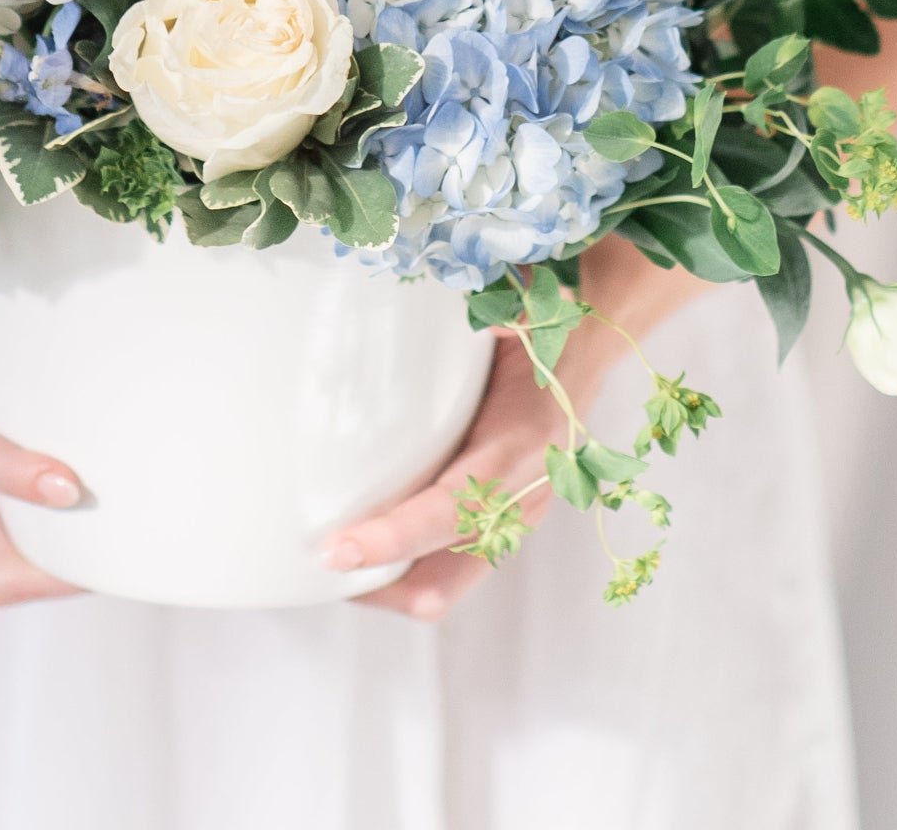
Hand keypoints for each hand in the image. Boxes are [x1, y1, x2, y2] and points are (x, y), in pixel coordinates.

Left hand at [320, 333, 571, 618]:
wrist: (584, 345)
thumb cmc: (543, 326)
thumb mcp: (524, 309)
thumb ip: (499, 312)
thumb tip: (478, 312)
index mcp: (522, 445)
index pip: (451, 511)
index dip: (393, 538)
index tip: (335, 549)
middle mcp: (522, 496)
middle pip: (441, 578)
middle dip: (376, 586)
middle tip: (312, 566)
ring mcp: (513, 517)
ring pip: (442, 583)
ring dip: (384, 584)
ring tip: (327, 563)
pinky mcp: (500, 521)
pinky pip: (447, 565)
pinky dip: (403, 565)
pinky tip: (362, 537)